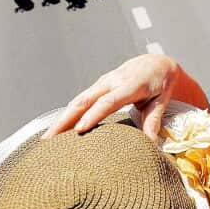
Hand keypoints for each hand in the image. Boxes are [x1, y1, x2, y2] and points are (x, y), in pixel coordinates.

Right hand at [45, 54, 187, 139]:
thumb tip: (151, 144)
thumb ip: (154, 120)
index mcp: (131, 85)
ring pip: (78, 100)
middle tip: (50, 139)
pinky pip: (80, 101)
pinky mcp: (97, 86)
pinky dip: (67, 115)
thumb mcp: (163, 100)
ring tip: (47, 139)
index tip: (79, 130)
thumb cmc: (161, 84)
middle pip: (84, 100)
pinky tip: (58, 130)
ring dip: (61, 119)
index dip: (93, 115)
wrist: (156, 63)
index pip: (108, 101)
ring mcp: (102, 83)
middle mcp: (112, 81)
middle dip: (65, 119)